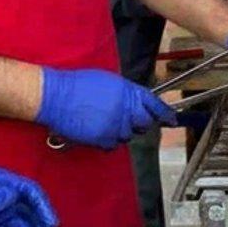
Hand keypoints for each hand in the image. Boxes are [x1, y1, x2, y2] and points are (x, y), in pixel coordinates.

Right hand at [35, 68, 176, 150]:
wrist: (55, 96)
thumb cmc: (77, 85)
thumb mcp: (108, 82)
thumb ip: (127, 93)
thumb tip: (137, 103)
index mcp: (128, 91)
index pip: (154, 103)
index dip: (165, 113)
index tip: (172, 119)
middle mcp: (126, 108)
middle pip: (144, 123)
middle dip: (139, 123)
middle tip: (127, 120)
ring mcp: (116, 125)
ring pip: (128, 135)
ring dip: (120, 131)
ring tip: (102, 120)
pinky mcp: (104, 138)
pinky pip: (113, 144)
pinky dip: (107, 140)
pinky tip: (96, 130)